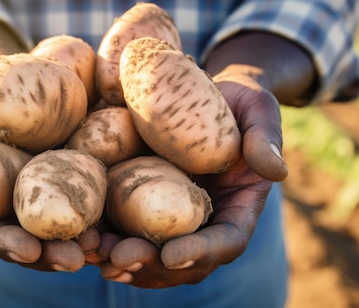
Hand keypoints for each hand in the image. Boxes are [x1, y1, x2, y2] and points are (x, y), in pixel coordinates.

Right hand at [0, 61, 101, 271]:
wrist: (21, 74)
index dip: (2, 242)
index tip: (26, 249)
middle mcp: (9, 203)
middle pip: (26, 240)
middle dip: (49, 254)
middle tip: (72, 260)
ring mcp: (42, 196)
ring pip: (59, 231)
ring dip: (80, 245)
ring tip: (102, 249)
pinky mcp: (71, 182)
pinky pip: (87, 205)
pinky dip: (103, 220)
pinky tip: (120, 225)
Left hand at [99, 65, 287, 287]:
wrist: (203, 95)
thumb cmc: (236, 102)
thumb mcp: (257, 110)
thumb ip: (265, 138)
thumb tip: (276, 171)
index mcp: (237, 208)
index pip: (225, 242)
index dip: (201, 253)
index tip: (172, 255)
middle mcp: (202, 222)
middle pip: (181, 260)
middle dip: (150, 264)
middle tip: (120, 258)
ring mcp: (170, 218)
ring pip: (149, 253)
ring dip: (120, 259)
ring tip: (92, 252)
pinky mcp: (141, 204)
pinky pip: (124, 229)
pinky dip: (105, 237)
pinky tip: (82, 235)